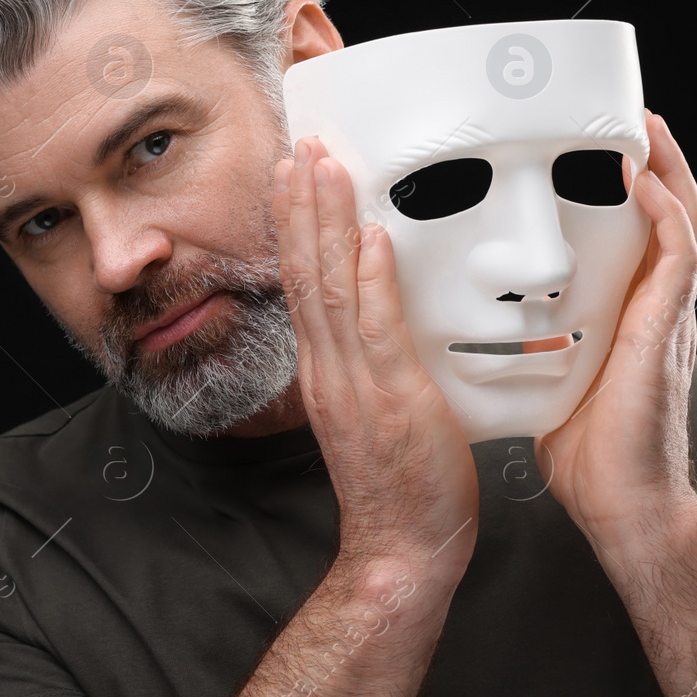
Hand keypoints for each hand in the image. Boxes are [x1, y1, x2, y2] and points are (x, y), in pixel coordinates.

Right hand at [272, 137, 478, 571]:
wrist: (401, 551)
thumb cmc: (400, 485)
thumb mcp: (376, 409)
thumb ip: (374, 359)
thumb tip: (383, 314)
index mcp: (326, 367)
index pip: (303, 281)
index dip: (297, 224)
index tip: (295, 175)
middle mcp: (330, 367)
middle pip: (305, 271)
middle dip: (301, 204)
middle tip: (299, 145)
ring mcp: (356, 381)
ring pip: (331, 287)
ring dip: (326, 222)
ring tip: (324, 166)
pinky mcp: (392, 398)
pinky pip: (375, 329)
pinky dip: (371, 280)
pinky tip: (371, 239)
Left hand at [537, 110, 696, 556]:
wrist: (622, 507)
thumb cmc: (589, 457)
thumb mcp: (554, 381)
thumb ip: (537, 349)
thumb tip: (488, 335)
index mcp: (629, 317)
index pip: (637, 239)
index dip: (630, 196)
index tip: (606, 154)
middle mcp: (654, 309)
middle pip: (668, 217)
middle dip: (655, 165)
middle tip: (632, 119)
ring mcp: (667, 317)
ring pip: (683, 223)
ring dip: (667, 171)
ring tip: (645, 127)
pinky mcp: (666, 330)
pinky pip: (678, 256)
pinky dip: (664, 212)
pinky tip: (642, 179)